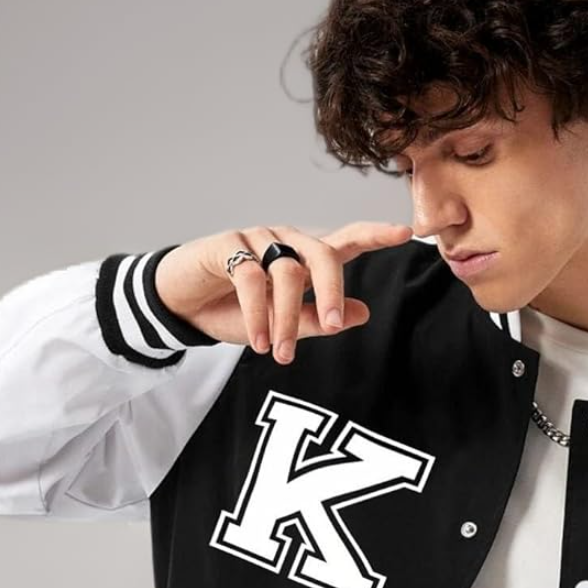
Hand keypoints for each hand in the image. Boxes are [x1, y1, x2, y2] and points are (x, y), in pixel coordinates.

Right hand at [153, 221, 414, 359]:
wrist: (182, 307)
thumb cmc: (235, 312)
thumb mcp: (281, 325)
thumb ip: (317, 320)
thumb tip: (362, 313)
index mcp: (306, 258)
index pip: (347, 241)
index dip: (375, 235)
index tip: (405, 233)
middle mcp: (287, 242)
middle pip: (324, 255)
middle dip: (331, 292)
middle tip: (333, 326)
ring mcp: (257, 239)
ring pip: (286, 273)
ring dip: (286, 318)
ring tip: (280, 354)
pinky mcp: (228, 244)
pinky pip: (251, 278)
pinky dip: (257, 314)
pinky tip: (259, 341)